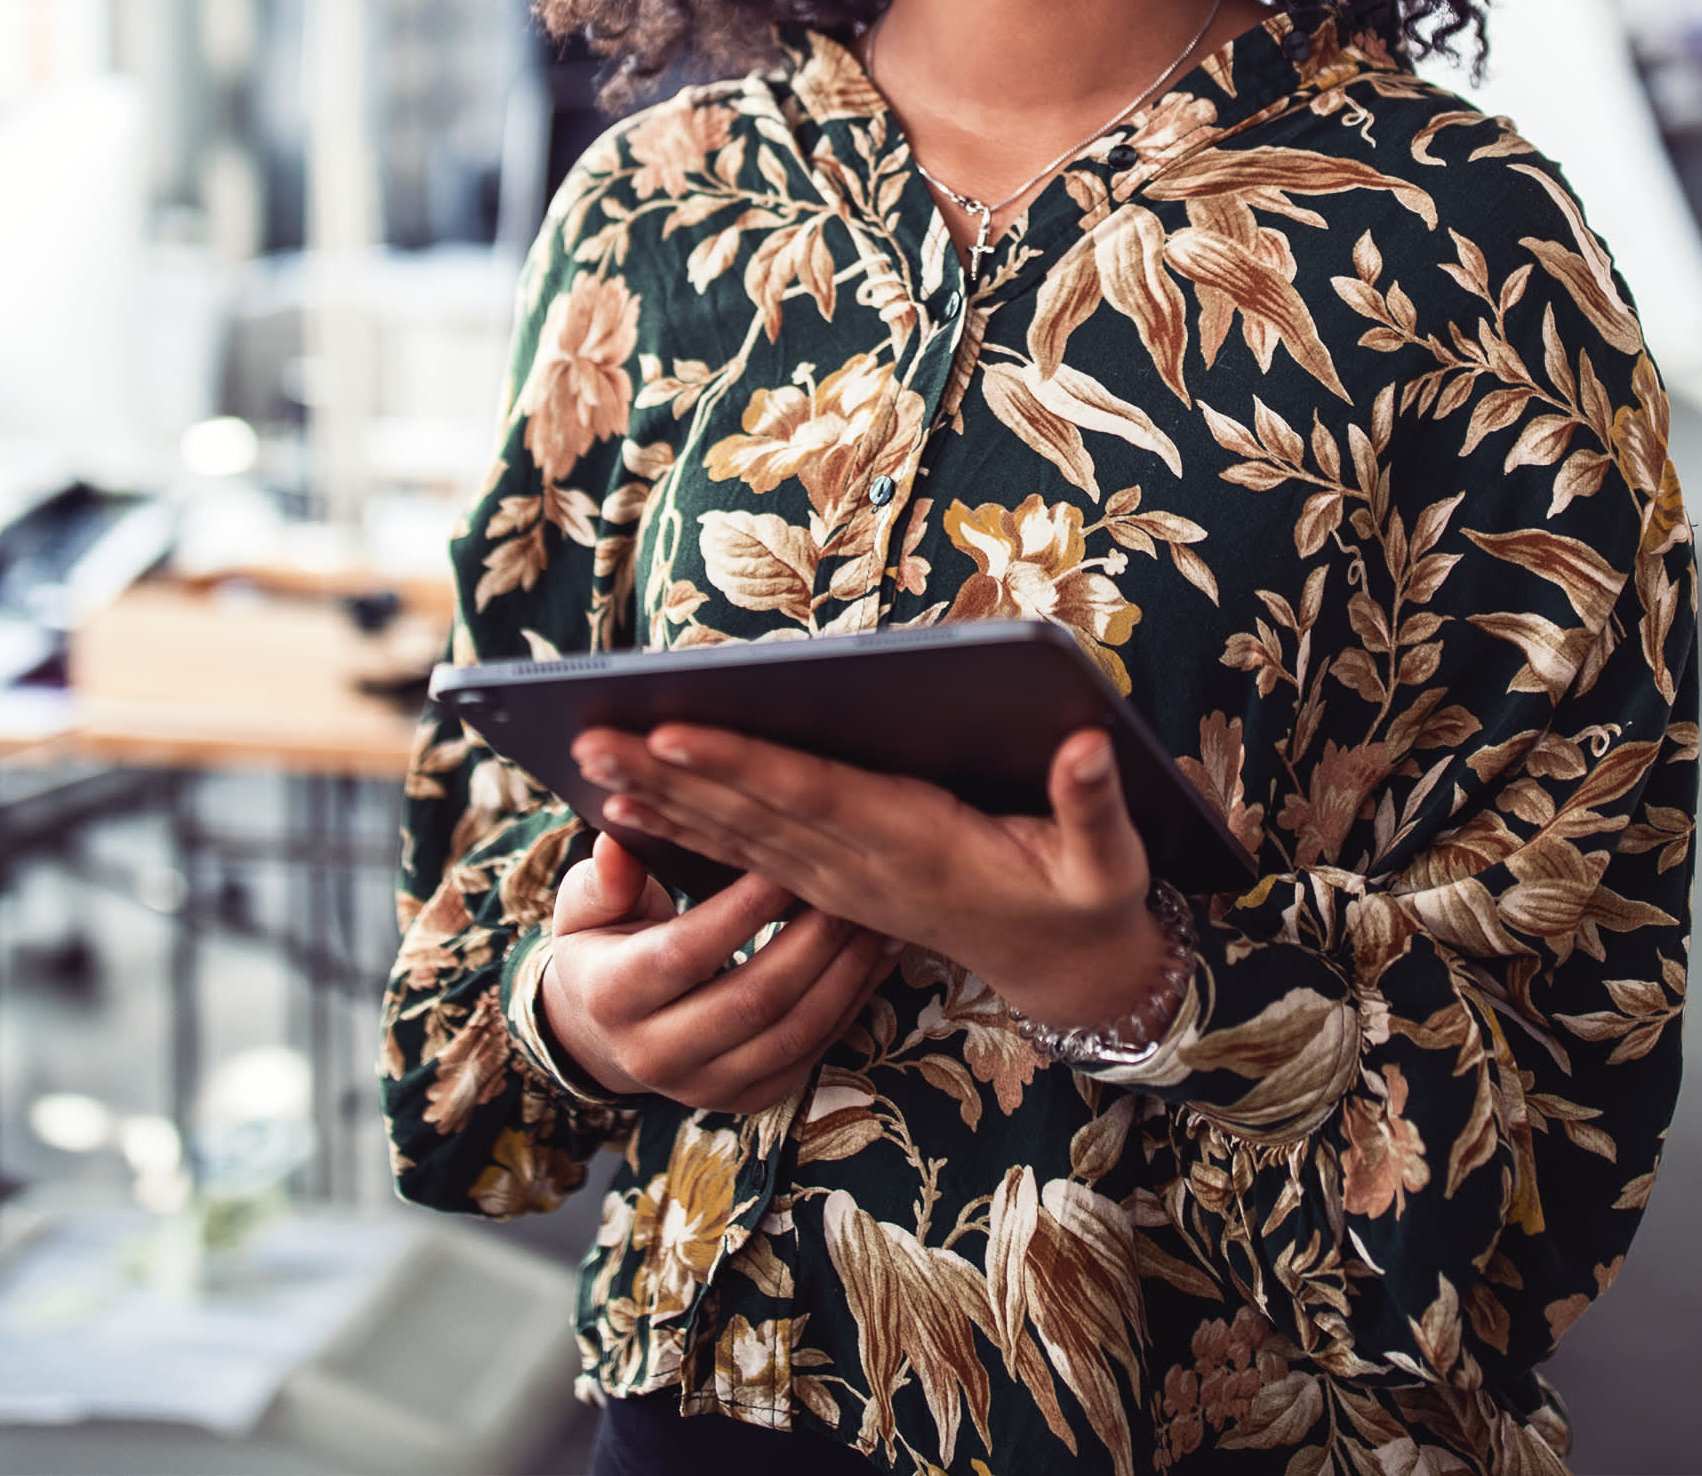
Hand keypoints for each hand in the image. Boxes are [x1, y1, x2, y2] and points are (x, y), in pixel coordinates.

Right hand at [534, 829, 895, 1112]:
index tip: (787, 861)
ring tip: (874, 920)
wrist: (602, 1031)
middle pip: (752, 999)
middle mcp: (652, 1054)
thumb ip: (605, 878)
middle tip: (849, 886)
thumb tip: (616, 843)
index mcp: (611, 997)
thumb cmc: (601, 947)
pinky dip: (850, 1004)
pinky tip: (876, 958)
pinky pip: (809, 1054)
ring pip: (791, 1033)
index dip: (743, 909)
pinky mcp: (745, 1099)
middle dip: (812, 939)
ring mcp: (703, 1086)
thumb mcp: (585, 907)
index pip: (686, 952)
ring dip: (844, 974)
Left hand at [577, 723, 1172, 1040]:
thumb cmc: (1087, 901)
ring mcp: (842, 882)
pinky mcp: (834, 887)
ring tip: (592, 761)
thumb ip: (1096, 805)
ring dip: (662, 800)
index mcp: (918, 847)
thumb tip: (1091, 745)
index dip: (743, 766)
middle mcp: (863, 868)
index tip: (676, 732)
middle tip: (591, 735)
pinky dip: (687, 830)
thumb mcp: (1109, 864)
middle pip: (751, 816)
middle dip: (669, 776)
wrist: (1067, 970)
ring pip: (736, 837)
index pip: (814, 798)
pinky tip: (633, 808)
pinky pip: (746, 856)